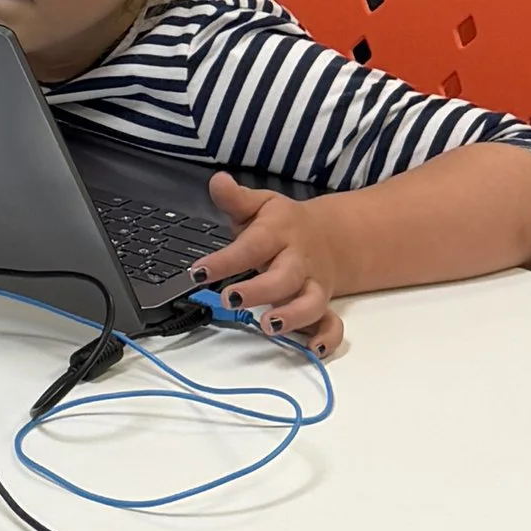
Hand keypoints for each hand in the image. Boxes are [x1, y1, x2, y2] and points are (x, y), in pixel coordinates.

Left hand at [190, 174, 348, 356]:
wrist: (329, 236)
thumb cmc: (283, 224)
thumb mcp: (259, 204)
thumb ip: (236, 198)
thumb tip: (218, 181)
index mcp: (279, 233)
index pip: (252, 246)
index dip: (225, 260)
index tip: (198, 273)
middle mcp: (298, 260)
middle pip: (284, 277)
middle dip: (259, 290)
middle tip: (230, 298)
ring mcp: (313, 284)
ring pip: (311, 303)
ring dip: (293, 317)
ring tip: (268, 325)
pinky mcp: (324, 303)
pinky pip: (333, 324)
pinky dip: (327, 338)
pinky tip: (312, 349)